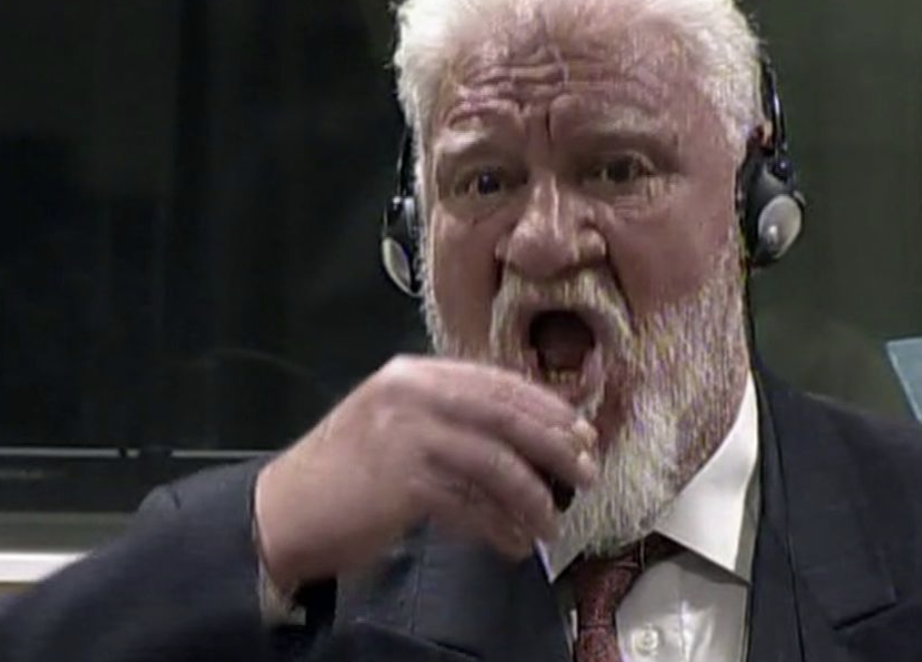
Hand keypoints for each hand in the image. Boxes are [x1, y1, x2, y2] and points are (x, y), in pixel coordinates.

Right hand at [253, 355, 597, 591]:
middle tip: (587, 472)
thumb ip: (453, 419)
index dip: (548, 408)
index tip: (582, 432)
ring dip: (533, 498)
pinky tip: (512, 544)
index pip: (499, 382)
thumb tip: (529, 440)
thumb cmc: (347, 474)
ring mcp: (406, 434)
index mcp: (415, 374)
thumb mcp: (399, 425)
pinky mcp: (402, 480)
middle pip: (507, 415)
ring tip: (550, 524)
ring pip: (496, 463)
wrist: (284, 510)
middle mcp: (412, 394)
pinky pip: (471, 505)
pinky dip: (498, 527)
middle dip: (556, 447)